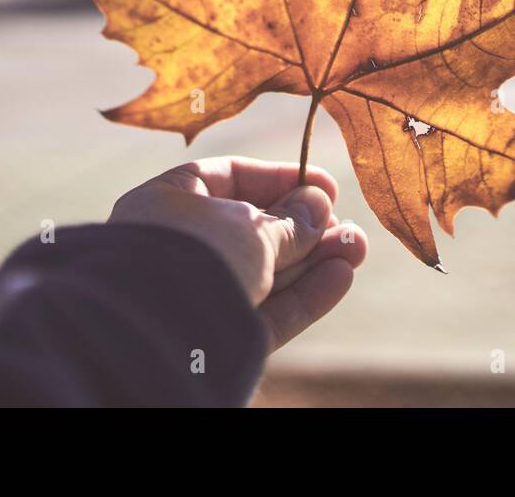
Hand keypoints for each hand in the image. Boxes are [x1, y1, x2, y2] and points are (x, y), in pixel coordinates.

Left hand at [108, 156, 367, 349]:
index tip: (324, 185)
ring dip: (314, 259)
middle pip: (254, 230)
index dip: (279, 179)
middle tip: (347, 225)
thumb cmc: (196, 256)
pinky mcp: (218, 335)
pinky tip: (341, 276)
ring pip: (266, 272)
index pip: (229, 178)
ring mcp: (199, 292)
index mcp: (168, 203)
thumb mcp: (249, 226)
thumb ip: (290, 219)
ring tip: (358, 247)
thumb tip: (318, 207)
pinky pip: (266, 310)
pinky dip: (303, 295)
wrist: (156, 336)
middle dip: (306, 227)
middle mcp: (179, 246)